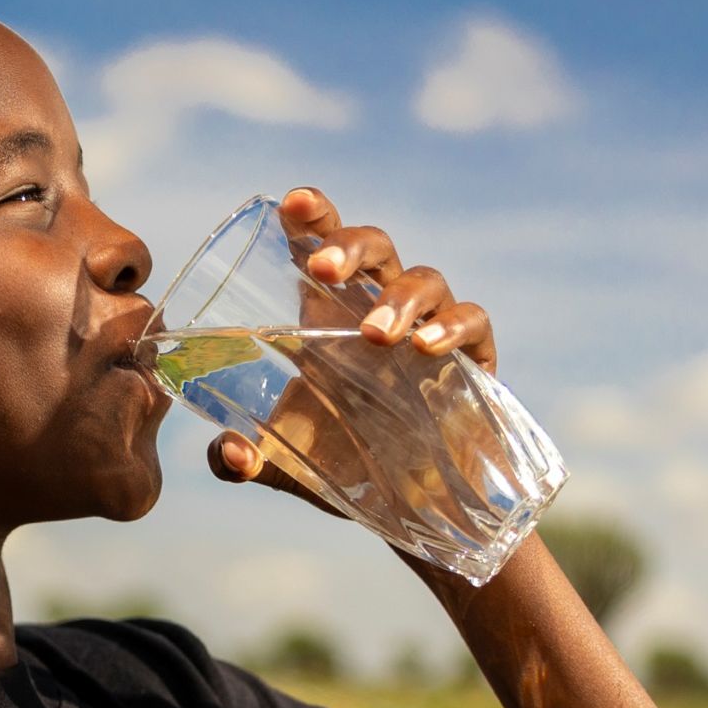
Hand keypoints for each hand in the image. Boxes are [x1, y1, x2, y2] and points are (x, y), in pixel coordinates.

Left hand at [209, 186, 499, 499]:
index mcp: (329, 312)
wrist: (405, 503)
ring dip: (399, 298)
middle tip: (322, 271)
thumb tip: (232, 453)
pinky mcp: (474, 359)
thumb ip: (242, 460)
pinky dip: (454, 325)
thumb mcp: (284, 463)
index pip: (321, 242)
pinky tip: (427, 347)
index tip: (291, 204)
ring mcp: (431, 327)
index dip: (312, 214)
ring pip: (425, 279)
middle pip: (373, 246)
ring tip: (375, 334)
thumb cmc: (340, 459)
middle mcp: (381, 306)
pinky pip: (474, 322)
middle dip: (349, 246)